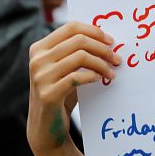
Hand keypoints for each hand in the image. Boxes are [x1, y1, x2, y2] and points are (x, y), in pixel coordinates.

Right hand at [27, 22, 120, 155]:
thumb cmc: (61, 93)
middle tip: (117, 59)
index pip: (71, 27)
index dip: (94, 31)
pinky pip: (77, 77)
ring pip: (81, 57)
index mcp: (39, 48)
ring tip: (112, 72)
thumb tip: (108, 39)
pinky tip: (99, 80)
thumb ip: (77, 52)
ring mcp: (41, 77)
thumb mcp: (65, 68)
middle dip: (103, 48)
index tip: (111, 41)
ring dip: (102, 64)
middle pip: (79, 40)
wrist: (45, 127)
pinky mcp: (48, 94)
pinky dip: (92, 76)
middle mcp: (37, 60)